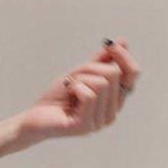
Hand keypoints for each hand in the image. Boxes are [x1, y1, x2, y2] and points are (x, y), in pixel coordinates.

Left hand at [19, 38, 140, 140]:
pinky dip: (75, 87)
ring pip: (102, 83)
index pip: (132, 74)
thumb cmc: (57, 97)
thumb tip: (124, 41)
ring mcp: (99, 122)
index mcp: (114, 102)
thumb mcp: (81, 74)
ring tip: (69, 88)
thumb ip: (101, 61)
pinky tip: (67, 94)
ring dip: (80, 79)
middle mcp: (111, 114)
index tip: (109, 44)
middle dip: (89, 68)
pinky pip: (89, 95)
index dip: (123, 56)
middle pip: (114, 74)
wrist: (34, 118)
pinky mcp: (85, 126)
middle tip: (72, 79)